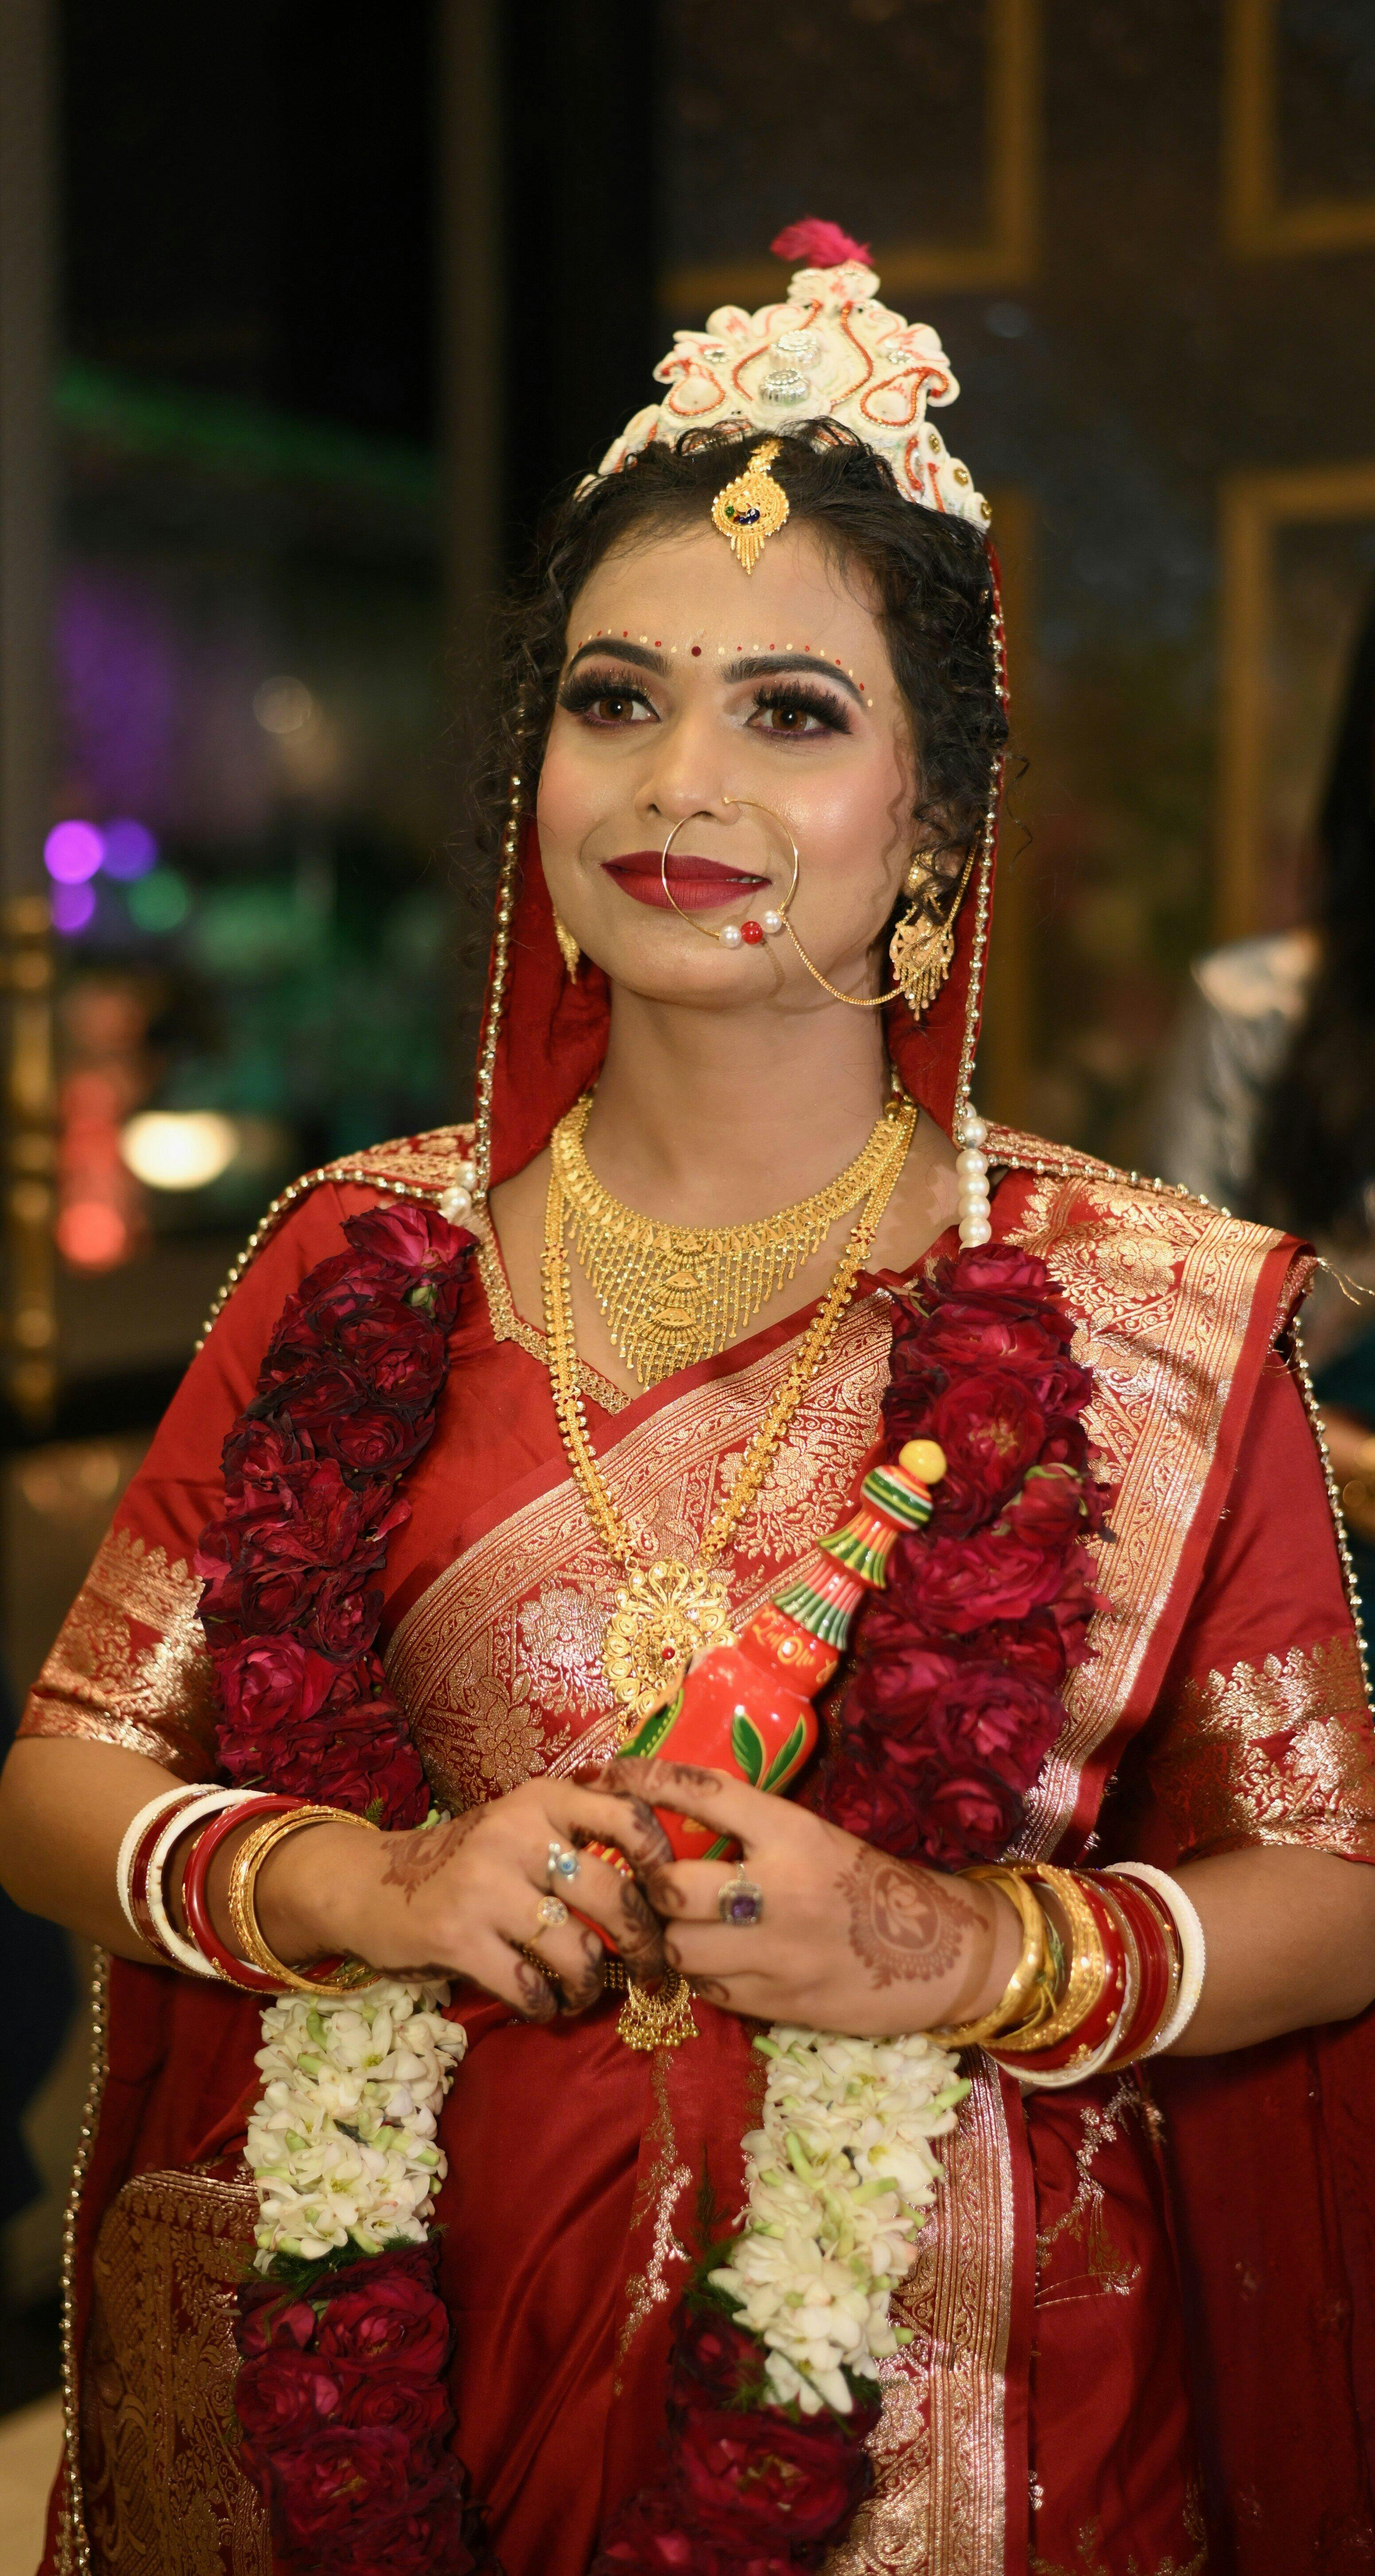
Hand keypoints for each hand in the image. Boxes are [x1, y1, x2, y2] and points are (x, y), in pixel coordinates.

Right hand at [255, 1777, 674, 2024]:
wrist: (371, 1883)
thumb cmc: (467, 1861)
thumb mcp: (520, 1824)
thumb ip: (579, 1833)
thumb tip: (664, 1877)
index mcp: (541, 1799)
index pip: (628, 1814)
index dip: (664, 1858)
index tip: (673, 1897)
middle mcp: (515, 1832)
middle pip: (614, 1895)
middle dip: (646, 1944)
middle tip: (655, 1969)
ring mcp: (484, 1884)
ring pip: (576, 1948)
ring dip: (591, 1985)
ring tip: (584, 1993)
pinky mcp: (456, 1935)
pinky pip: (528, 1985)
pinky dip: (545, 2006)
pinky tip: (543, 2006)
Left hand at [585, 1756, 1018, 2039]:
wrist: (940, 1953)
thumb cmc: (868, 1885)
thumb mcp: (815, 1838)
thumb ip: (753, 1832)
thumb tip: (672, 1816)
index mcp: (793, 1834)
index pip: (705, 1794)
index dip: (650, 1780)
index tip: (614, 1773)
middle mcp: (780, 1891)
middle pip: (672, 1886)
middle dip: (654, 1884)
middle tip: (654, 1880)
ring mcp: (778, 1953)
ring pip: (680, 1947)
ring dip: (672, 1936)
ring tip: (686, 1927)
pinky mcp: (779, 2004)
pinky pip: (710, 1990)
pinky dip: (703, 1976)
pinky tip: (720, 1962)